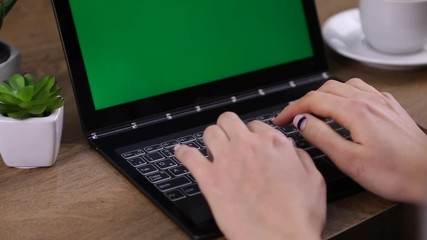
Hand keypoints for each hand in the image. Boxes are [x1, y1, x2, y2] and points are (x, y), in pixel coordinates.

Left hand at [174, 112, 325, 239]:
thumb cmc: (298, 216)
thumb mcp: (314, 180)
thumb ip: (300, 156)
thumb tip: (289, 147)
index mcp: (273, 144)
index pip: (256, 125)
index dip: (253, 134)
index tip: (251, 142)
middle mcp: (248, 147)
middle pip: (229, 120)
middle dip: (229, 127)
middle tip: (230, 138)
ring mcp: (226, 161)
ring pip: (209, 132)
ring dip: (211, 137)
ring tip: (212, 147)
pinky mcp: (209, 180)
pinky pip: (189, 157)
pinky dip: (183, 153)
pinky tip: (181, 152)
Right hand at [274, 78, 426, 203]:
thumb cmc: (396, 173)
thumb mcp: (350, 161)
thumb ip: (322, 136)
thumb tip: (302, 121)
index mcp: (356, 112)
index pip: (313, 101)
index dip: (292, 109)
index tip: (281, 119)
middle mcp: (369, 101)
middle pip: (327, 88)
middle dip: (305, 101)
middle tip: (294, 116)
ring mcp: (381, 101)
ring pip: (344, 85)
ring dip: (325, 94)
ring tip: (316, 110)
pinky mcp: (390, 106)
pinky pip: (362, 89)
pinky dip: (345, 94)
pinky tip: (345, 106)